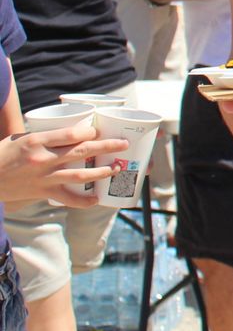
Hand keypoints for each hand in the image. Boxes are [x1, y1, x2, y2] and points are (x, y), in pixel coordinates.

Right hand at [0, 125, 128, 206]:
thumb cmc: (4, 153)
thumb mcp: (22, 137)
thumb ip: (47, 135)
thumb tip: (75, 129)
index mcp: (37, 141)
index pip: (71, 134)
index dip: (90, 132)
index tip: (99, 130)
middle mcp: (43, 159)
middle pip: (82, 151)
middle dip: (106, 146)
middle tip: (123, 144)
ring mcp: (45, 178)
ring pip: (80, 175)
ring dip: (102, 172)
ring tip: (116, 168)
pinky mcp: (43, 192)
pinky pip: (68, 199)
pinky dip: (84, 201)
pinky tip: (97, 199)